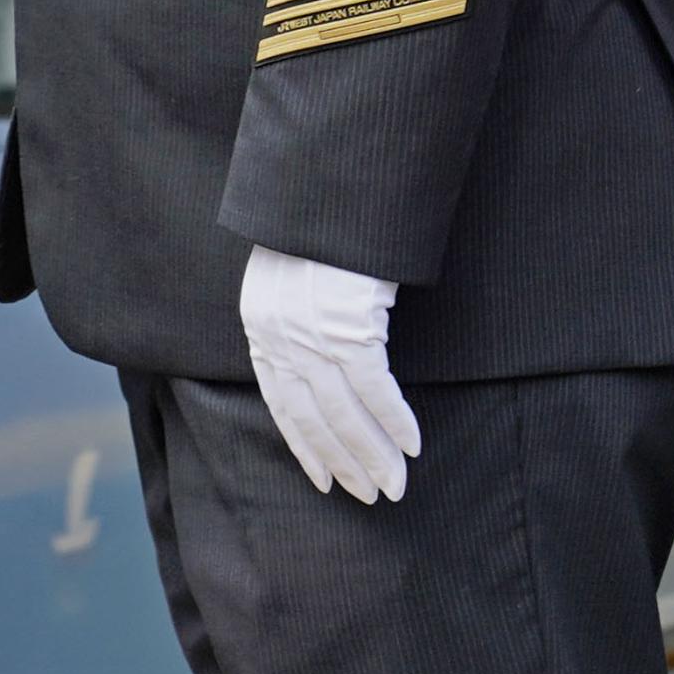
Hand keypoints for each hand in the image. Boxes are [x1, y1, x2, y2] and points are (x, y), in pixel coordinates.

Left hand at [238, 245, 419, 501]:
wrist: (334, 177)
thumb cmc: (327, 222)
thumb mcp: (297, 271)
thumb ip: (302, 315)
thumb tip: (329, 358)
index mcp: (260, 322)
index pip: (281, 402)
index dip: (305, 446)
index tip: (326, 480)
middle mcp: (278, 333)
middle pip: (312, 416)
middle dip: (344, 461)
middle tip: (372, 495)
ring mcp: (310, 331)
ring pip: (343, 412)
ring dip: (373, 454)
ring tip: (395, 485)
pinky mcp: (346, 324)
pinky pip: (374, 387)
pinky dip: (394, 421)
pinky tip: (412, 444)